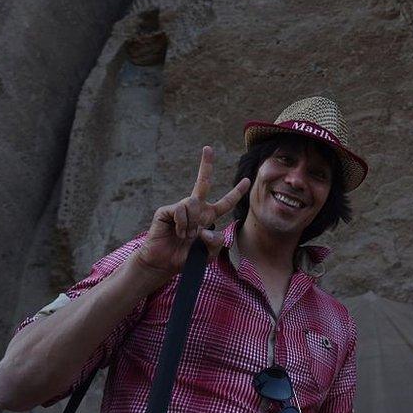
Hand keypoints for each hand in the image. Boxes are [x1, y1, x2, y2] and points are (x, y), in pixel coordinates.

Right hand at [133, 146, 250, 286]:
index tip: (247, 180)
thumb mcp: (208, 255)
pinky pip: (180, 210)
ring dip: (191, 224)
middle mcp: (195, 208)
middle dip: (206, 165)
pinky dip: (182, 223)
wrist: (164, 263)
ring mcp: (180, 208)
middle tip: (208, 148)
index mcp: (209, 217)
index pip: (226, 202)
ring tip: (185, 236)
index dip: (237, 192)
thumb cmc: (187, 258)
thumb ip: (215, 243)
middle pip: (203, 182)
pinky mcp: (166, 211)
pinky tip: (177, 232)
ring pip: (192, 204)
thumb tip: (207, 230)